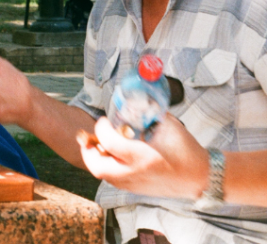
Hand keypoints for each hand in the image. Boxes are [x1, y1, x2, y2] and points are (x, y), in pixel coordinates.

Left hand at [78, 114, 208, 198]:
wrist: (202, 178)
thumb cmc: (187, 151)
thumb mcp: (169, 126)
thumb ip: (150, 113)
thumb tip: (134, 100)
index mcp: (144, 157)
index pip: (110, 142)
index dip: (102, 128)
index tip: (105, 120)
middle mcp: (136, 174)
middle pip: (98, 166)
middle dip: (88, 150)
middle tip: (89, 137)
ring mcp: (135, 185)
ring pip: (103, 175)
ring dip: (95, 159)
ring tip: (99, 145)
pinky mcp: (136, 190)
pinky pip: (112, 180)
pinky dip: (106, 167)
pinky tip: (111, 156)